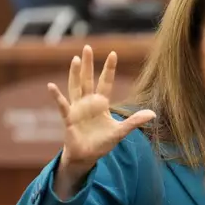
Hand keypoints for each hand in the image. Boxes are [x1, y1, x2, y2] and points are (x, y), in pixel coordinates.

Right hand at [48, 45, 155, 170]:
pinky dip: (57, 97)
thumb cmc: (102, 143)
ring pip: (75, 88)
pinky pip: (62, 106)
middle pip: (88, 80)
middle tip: (87, 48)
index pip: (105, 82)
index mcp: (101, 103)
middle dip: (88, 65)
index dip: (109, 69)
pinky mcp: (69, 119)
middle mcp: (88, 103)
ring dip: (75, 74)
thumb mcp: (120, 131)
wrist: (87, 156)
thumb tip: (153, 114)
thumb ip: (134, 121)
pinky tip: (51, 87)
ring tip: (75, 60)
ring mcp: (77, 109)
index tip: (113, 53)